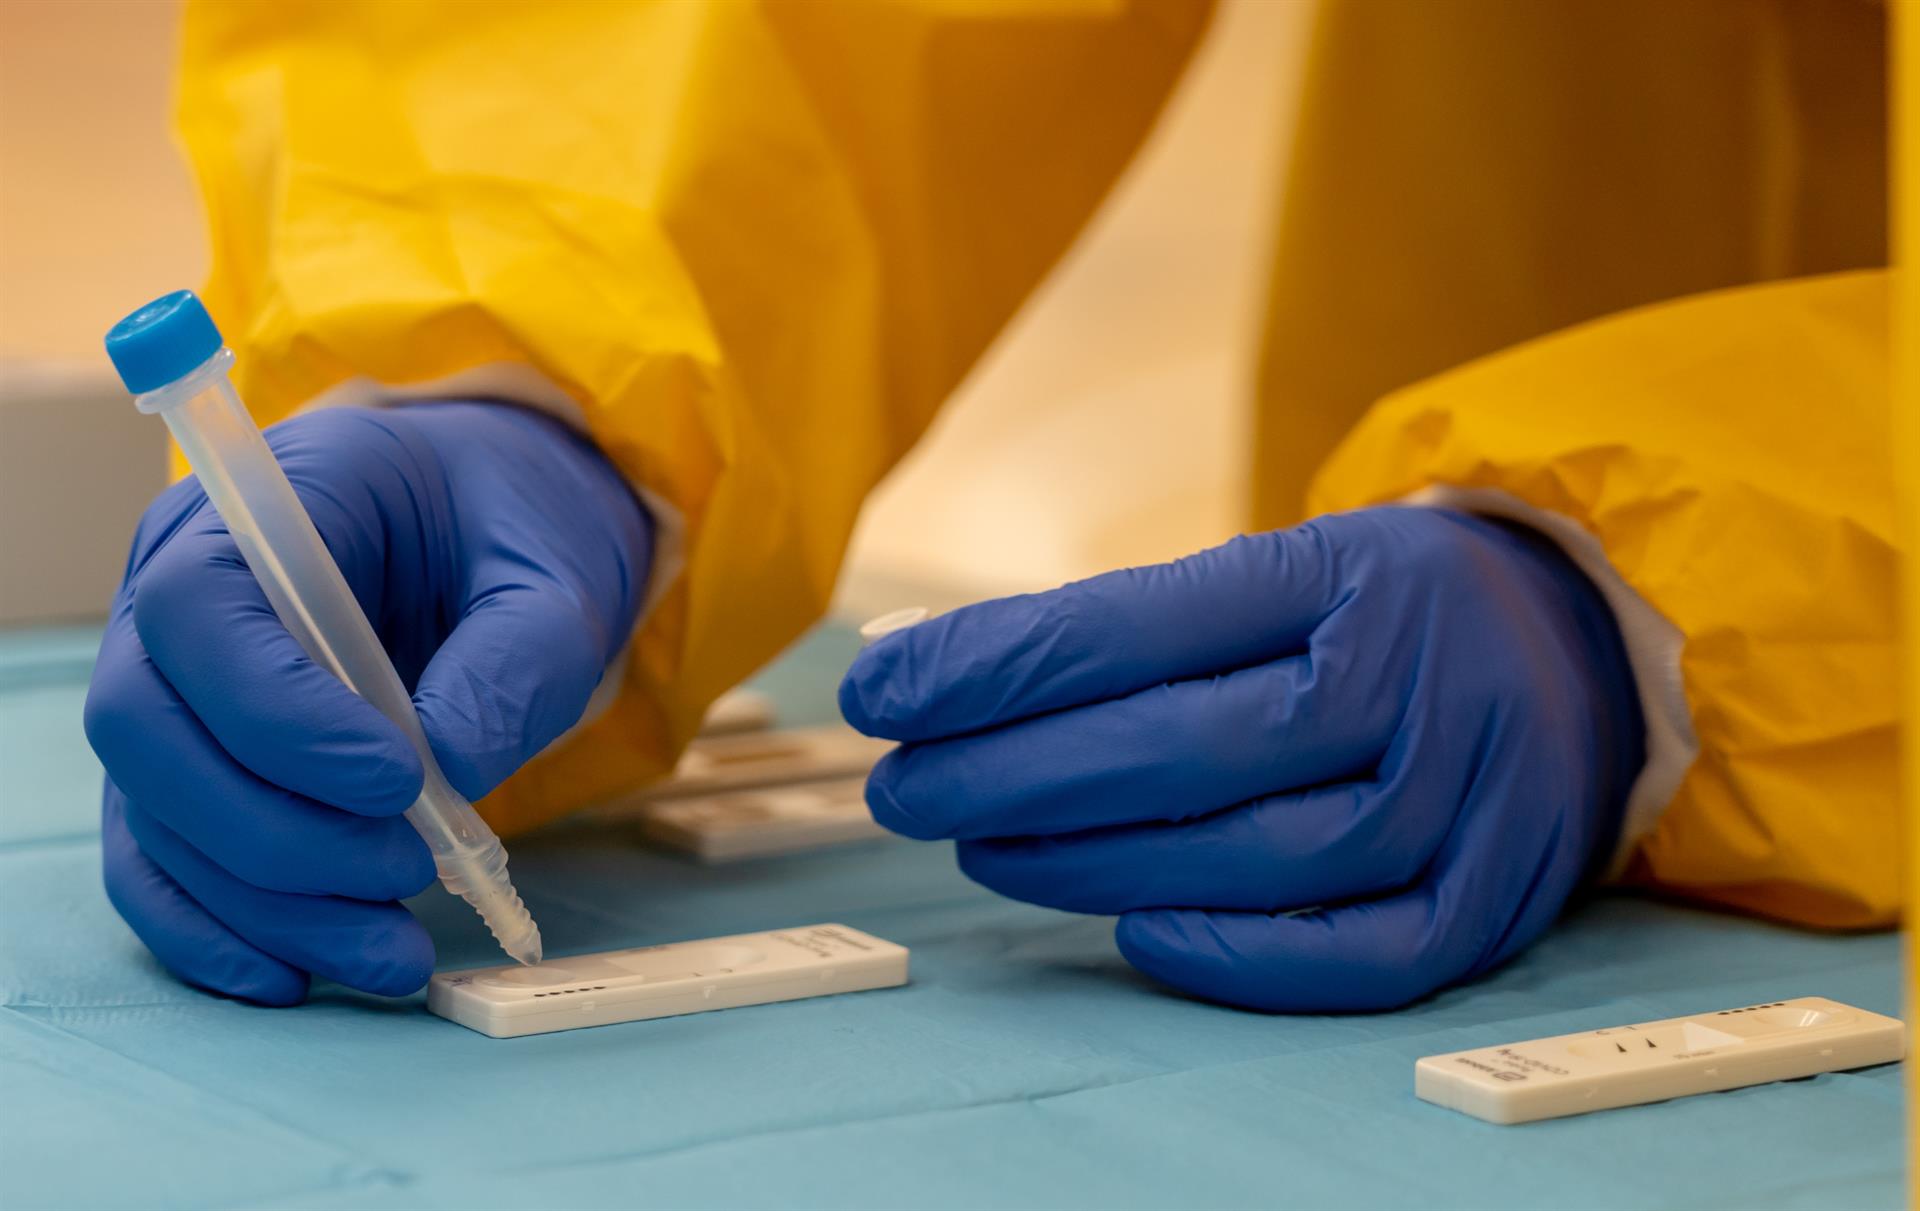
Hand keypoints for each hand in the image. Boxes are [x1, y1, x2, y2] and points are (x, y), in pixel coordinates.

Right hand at [85, 403, 650, 1004]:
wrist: (503, 532)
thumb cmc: (517, 529)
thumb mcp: (558, 573)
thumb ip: (517, 657)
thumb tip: (449, 768)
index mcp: (264, 507)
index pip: (198, 609)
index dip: (277, 714)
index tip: (394, 783)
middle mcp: (178, 591)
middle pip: (148, 730)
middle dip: (272, 830)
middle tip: (407, 871)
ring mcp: (172, 683)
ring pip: (157, 814)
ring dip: (266, 905)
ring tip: (396, 952)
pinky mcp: (191, 767)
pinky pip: (162, 862)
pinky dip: (217, 931)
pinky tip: (299, 975)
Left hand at [840, 508, 1642, 1010]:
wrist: (1587, 645)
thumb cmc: (1385, 609)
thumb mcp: (1286, 568)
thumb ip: (1139, 625)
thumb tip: (944, 676)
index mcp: (1349, 570)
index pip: (1141, 625)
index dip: (996, 667)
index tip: (881, 693)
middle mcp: (1416, 680)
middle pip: (1185, 747)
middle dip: (1016, 774)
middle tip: (904, 789)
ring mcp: (1467, 796)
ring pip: (1256, 853)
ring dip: (1094, 861)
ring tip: (983, 845)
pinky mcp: (1494, 896)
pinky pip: (1361, 953)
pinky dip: (1240, 955)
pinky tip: (1130, 929)